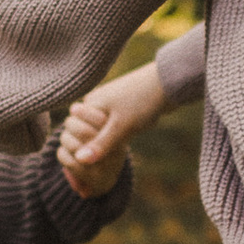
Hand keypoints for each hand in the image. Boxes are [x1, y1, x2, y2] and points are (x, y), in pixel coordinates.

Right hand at [57, 64, 165, 197]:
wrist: (169, 83)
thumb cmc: (142, 102)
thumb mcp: (121, 127)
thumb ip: (100, 145)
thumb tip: (79, 160)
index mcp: (90, 103)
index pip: (75, 131)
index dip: (87, 145)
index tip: (107, 149)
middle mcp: (95, 100)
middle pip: (86, 131)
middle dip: (99, 142)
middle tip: (117, 144)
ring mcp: (108, 101)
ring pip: (100, 128)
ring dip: (110, 139)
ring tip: (125, 139)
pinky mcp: (120, 105)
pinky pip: (112, 124)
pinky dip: (118, 132)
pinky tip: (132, 131)